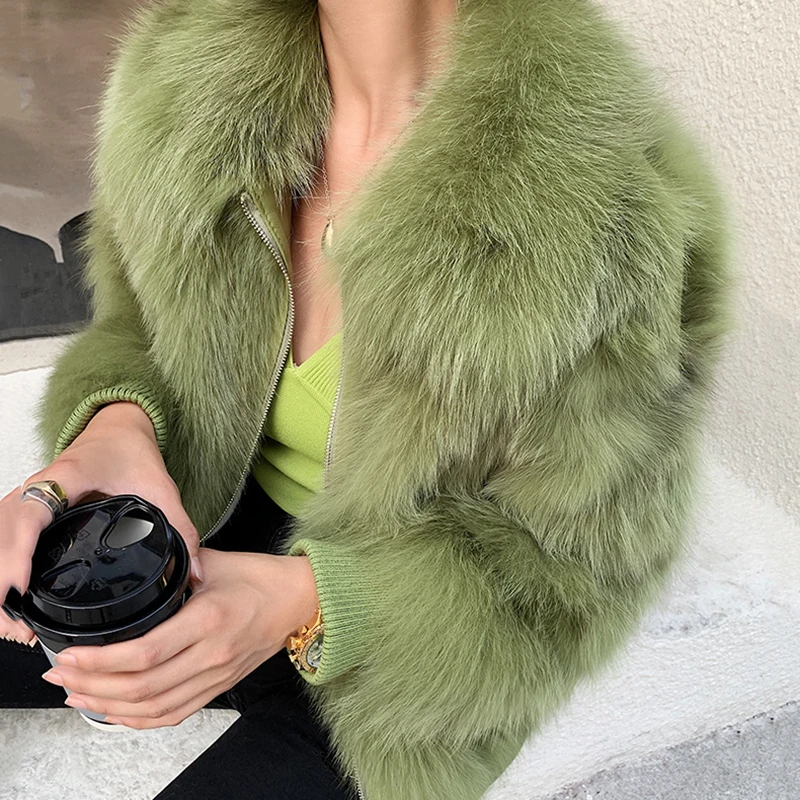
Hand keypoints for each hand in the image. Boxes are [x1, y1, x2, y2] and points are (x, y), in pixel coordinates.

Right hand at [2, 401, 201, 644]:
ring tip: (12, 625)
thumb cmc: (131, 449)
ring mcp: (28, 494)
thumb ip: (181, 526)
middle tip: (18, 626)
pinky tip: (8, 601)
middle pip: (2, 532)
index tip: (20, 585)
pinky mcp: (27, 506)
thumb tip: (195, 571)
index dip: (19, 550)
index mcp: (68, 475)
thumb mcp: (161, 486)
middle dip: (3, 580)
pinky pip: (2, 536)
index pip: (32, 513)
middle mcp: (39, 484)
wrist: (117, 427)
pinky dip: (1, 567)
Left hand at [41, 547, 318, 728]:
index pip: (147, 652)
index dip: (102, 661)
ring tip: (75, 694)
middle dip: (92, 685)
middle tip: (59, 673)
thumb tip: (135, 565)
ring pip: (153, 708)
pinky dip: (138, 719)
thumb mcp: (215, 561)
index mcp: (209, 619)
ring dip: (108, 707)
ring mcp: (216, 676)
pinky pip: (173, 714)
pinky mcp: (219, 687)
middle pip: (142, 687)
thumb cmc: (260, 577)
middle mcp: (212, 655)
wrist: (299, 599)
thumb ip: (174, 564)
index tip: (71, 654)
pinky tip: (113, 711)